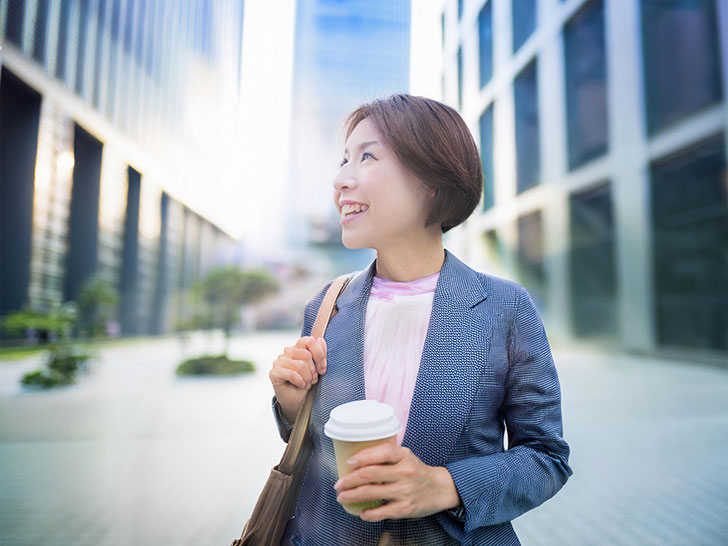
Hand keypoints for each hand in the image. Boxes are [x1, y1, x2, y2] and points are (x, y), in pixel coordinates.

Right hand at [269, 336, 326, 422]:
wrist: (297, 401)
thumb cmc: (307, 383)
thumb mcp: (317, 368)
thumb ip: (320, 354)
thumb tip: (320, 340)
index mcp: (298, 348)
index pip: (309, 341)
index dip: (319, 355)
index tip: (322, 369)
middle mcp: (287, 352)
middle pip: (306, 355)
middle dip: (313, 370)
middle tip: (313, 380)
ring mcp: (279, 361)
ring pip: (300, 365)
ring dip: (307, 378)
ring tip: (306, 384)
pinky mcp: (274, 372)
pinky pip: (292, 374)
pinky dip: (300, 382)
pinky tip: (301, 386)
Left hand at [333, 442, 460, 520]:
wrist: (439, 489)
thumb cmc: (416, 470)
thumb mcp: (405, 456)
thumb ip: (385, 455)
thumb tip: (356, 460)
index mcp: (403, 456)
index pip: (381, 453)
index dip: (362, 457)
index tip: (348, 462)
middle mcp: (404, 472)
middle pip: (370, 474)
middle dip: (349, 480)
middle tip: (338, 484)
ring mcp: (404, 491)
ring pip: (371, 493)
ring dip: (352, 496)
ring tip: (342, 497)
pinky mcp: (405, 508)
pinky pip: (381, 512)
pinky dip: (368, 513)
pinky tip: (361, 511)